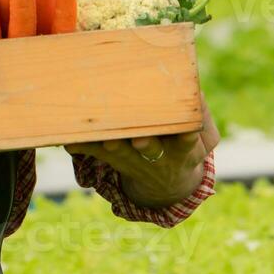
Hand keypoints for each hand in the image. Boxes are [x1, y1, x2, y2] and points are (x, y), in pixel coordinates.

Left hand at [64, 92, 219, 207]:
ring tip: (106, 137)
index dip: (187, 138)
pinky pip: (95, 153)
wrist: (166, 185)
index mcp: (183, 149)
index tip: (187, 132)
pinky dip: (82, 145)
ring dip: (111, 145)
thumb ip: (202, 114)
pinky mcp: (112, 160)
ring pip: (120, 153)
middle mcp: (157, 157)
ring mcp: (133, 160)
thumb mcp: (204, 137)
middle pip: (150, 150)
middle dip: (146, 145)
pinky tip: (69, 138)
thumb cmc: (184, 146)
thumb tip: (194, 88)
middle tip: (140, 139)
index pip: (187, 143)